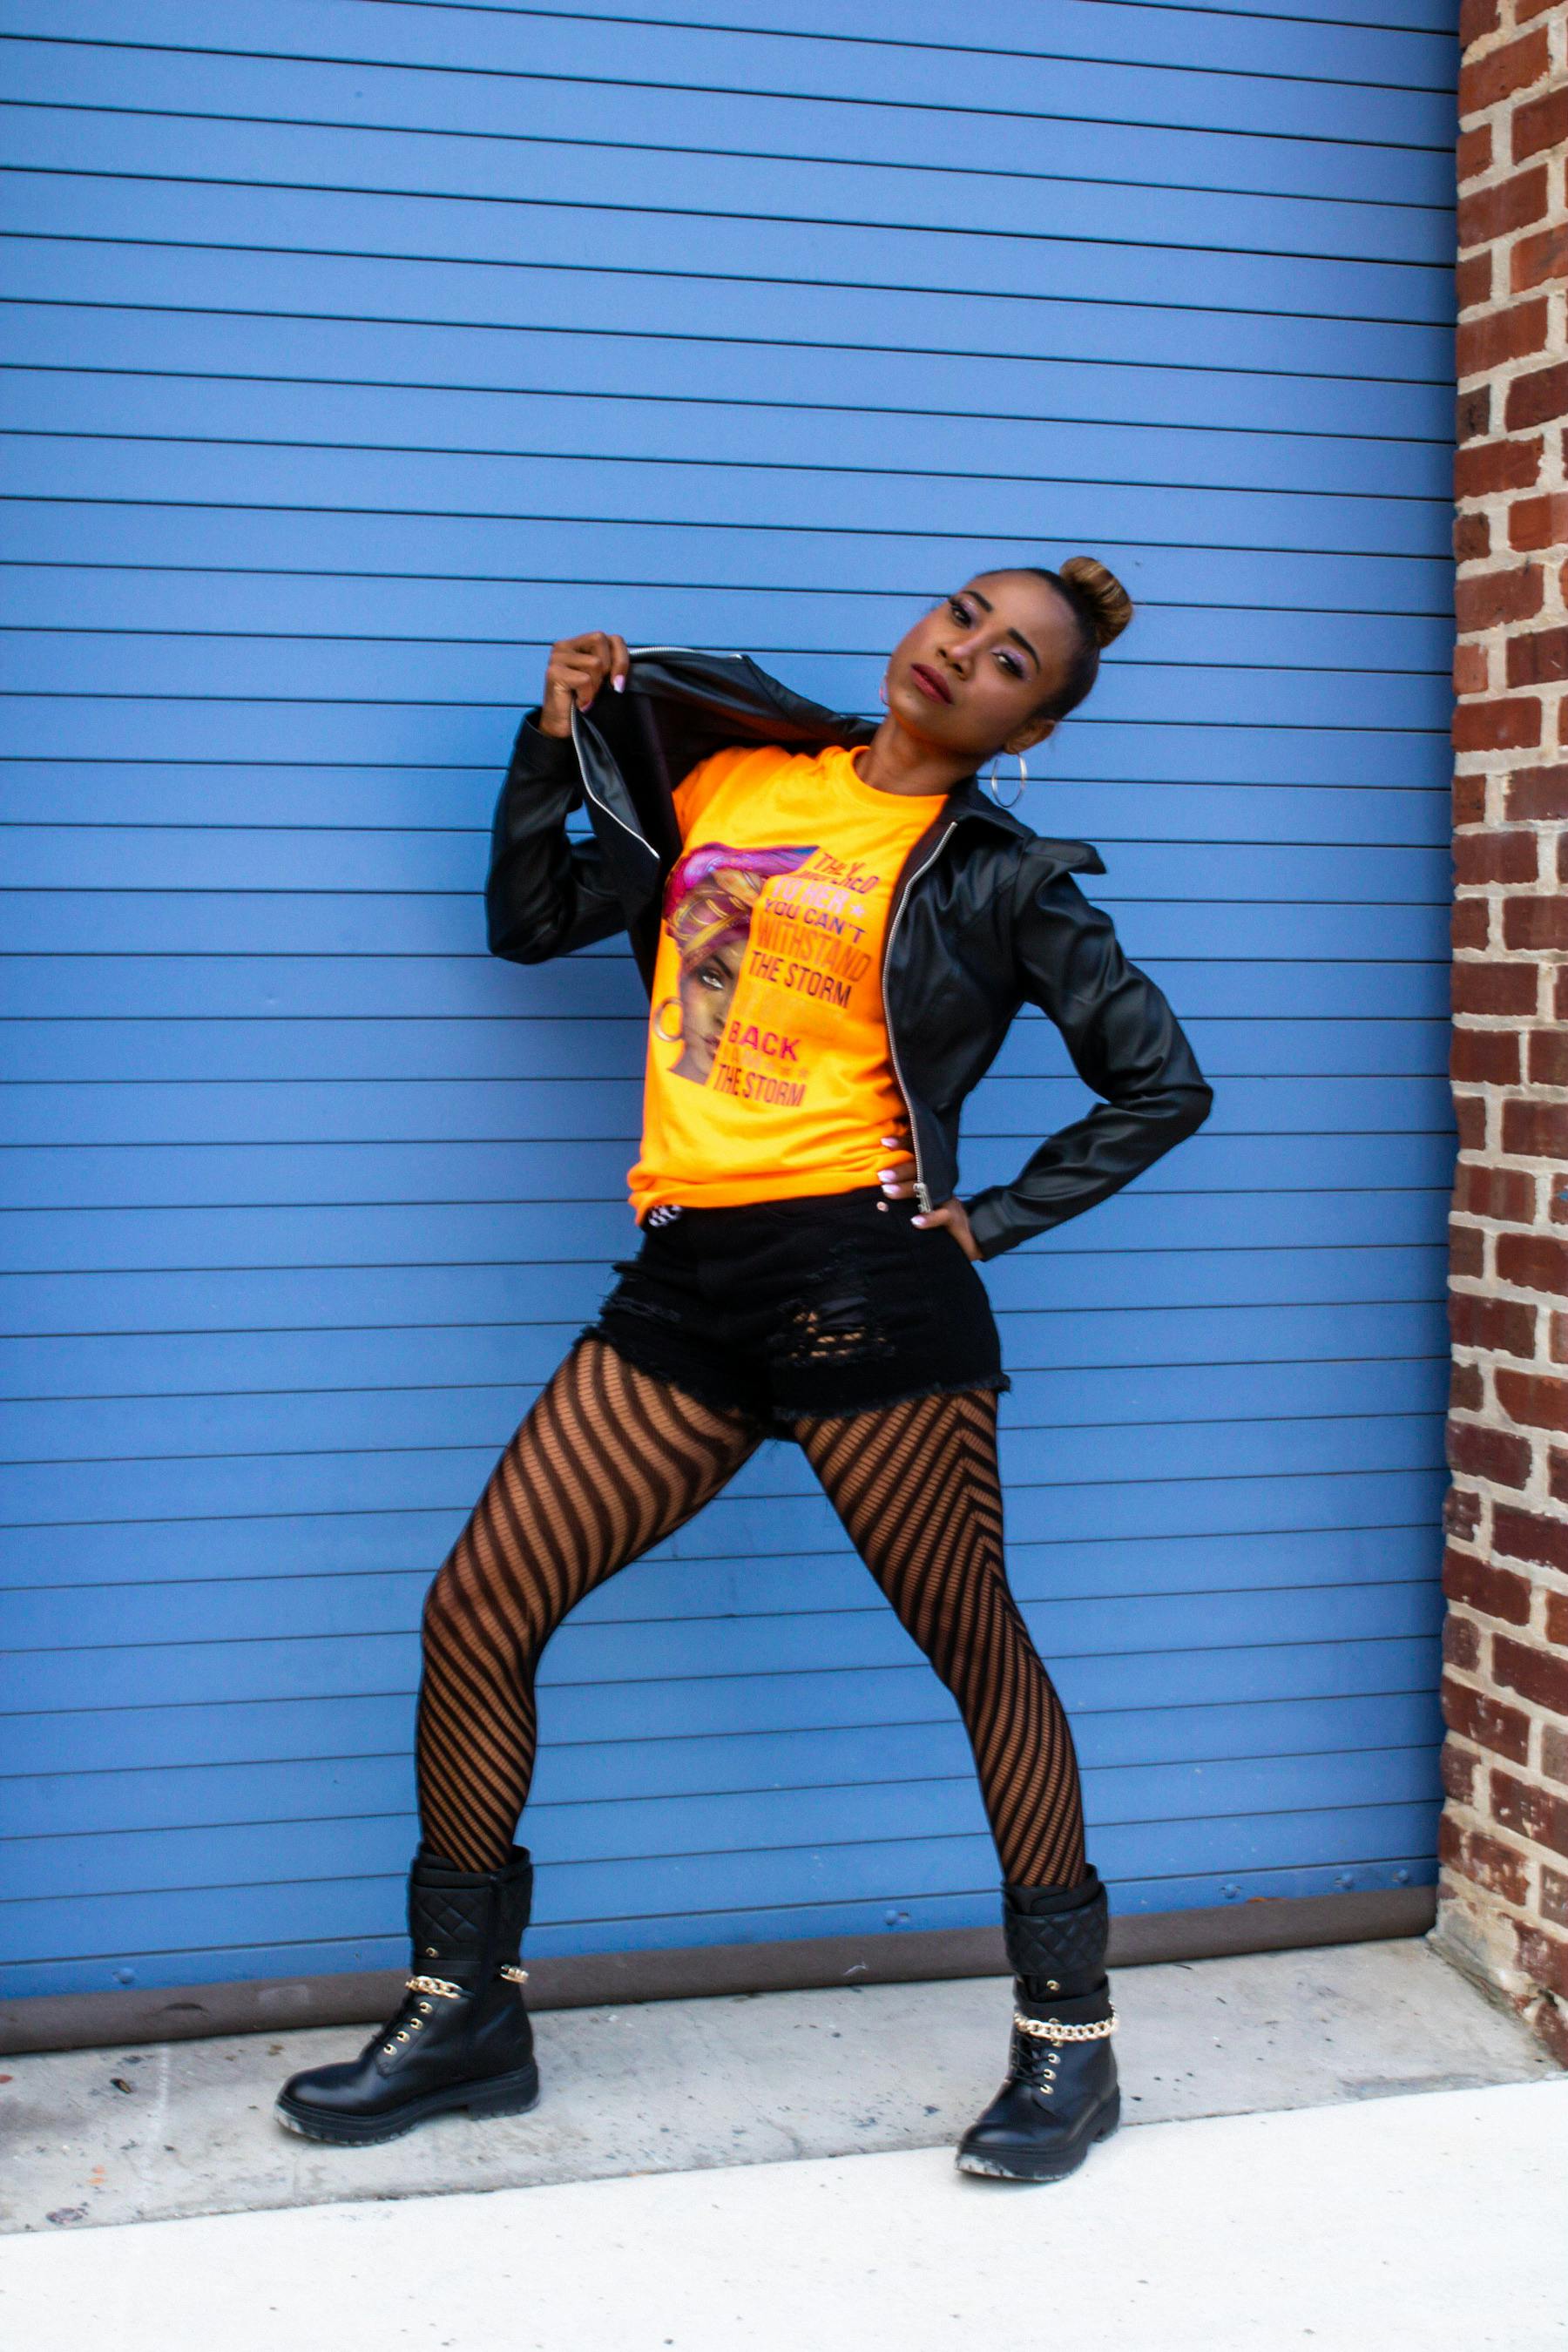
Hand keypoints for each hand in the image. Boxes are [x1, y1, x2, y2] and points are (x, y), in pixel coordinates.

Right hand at [538, 632, 630, 737]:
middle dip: (610, 667)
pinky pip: (585, 679)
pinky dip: (587, 696)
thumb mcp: (603, 680)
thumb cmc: (585, 704)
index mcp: (579, 644)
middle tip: (603, 689)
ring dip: (597, 686)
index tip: (620, 682)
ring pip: (595, 662)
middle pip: (600, 639)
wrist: (563, 731)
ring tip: (588, 697)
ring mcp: (557, 658)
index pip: (612, 638)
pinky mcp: (553, 673)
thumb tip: (634, 663)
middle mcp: (565, 646)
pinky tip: (580, 704)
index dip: (622, 658)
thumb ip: (613, 664)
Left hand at [877, 1135, 980, 1260]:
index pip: (917, 1153)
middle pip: (919, 1169)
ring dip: (906, 1189)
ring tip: (888, 1192)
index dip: (903, 1144)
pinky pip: (941, 1215)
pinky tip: (915, 1221)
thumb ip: (899, 1191)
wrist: (966, 1233)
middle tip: (881, 1175)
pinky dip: (928, 1218)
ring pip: (927, 1189)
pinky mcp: (954, 1217)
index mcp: (929, 1173)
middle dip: (899, 1171)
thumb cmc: (933, 1212)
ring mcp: (947, 1198)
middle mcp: (938, 1181)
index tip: (884, 1141)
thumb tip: (872, 1189)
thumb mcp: (916, 1198)